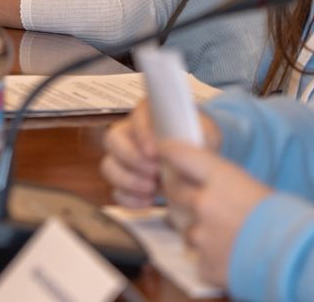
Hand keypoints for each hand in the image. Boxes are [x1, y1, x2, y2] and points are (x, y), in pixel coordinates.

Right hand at [101, 101, 222, 208]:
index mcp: (148, 113)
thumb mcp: (205, 132)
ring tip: (152, 189)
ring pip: (109, 166)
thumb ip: (194, 134)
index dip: (142, 134)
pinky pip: (116, 191)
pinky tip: (148, 200)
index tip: (154, 152)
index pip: (135, 116)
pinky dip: (129, 199)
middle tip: (154, 172)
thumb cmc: (200, 142)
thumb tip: (181, 146)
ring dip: (128, 181)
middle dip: (131, 159)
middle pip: (112, 140)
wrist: (201, 163)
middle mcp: (130, 132)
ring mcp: (124, 157)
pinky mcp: (125, 181)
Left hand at [160, 142, 271, 286]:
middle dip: (182, 195)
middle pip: (176, 193)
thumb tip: (211, 186)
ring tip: (228, 236)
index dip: (171, 151)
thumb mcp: (254, 189)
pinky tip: (231, 255)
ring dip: (201, 232)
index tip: (165, 149)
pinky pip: (199, 258)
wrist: (296, 256)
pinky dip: (211, 258)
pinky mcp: (204, 263)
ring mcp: (201, 235)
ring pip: (188, 230)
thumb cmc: (285, 220)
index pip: (183, 156)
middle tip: (199, 201)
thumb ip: (226, 185)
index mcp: (221, 178)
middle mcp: (204, 203)